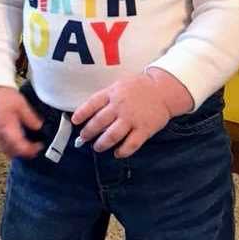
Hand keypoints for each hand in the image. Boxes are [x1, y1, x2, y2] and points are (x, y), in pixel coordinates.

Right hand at [0, 86, 44, 158]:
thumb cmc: (3, 96)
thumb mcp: (21, 104)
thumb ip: (31, 118)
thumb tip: (40, 128)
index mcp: (7, 129)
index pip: (20, 147)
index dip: (32, 150)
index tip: (40, 146)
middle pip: (13, 153)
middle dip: (25, 153)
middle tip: (35, 148)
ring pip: (5, 151)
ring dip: (17, 151)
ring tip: (27, 145)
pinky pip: (0, 146)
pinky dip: (10, 147)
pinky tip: (16, 141)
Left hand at [71, 69, 192, 157]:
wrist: (163, 90)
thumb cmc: (139, 88)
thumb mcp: (119, 86)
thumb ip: (106, 98)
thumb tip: (89, 112)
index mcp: (112, 93)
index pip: (92, 104)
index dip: (82, 113)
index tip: (75, 121)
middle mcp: (120, 106)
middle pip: (99, 122)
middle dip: (88, 132)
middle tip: (84, 138)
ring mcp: (132, 118)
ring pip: (112, 135)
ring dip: (102, 144)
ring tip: (97, 147)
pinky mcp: (144, 129)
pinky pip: (131, 144)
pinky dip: (122, 151)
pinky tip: (117, 153)